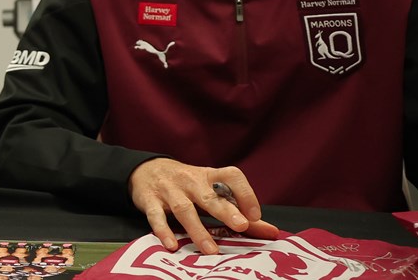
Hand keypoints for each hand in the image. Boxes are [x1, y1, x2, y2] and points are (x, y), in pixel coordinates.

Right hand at [128, 159, 279, 253]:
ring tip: (211, 249)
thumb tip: (272, 232)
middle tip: (241, 225)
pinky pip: (156, 216)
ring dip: (197, 229)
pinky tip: (171, 244)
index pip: (231, 176)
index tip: (254, 214)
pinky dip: (163, 230)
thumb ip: (240, 211)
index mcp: (209, 176)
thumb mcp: (211, 191)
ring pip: (183, 209)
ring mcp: (169, 190)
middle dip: (225, 210)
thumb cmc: (186, 184)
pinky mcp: (149, 200)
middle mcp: (190, 180)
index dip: (245, 193)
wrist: (145, 169)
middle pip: (209, 196)